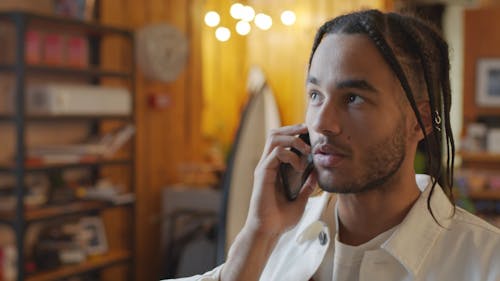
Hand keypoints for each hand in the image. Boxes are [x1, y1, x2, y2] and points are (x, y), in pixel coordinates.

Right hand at [221, 124, 316, 280]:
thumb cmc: (280, 219)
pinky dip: (290, 154)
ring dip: (292, 138)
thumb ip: (307, 186)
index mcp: (275, 168)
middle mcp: (268, 164)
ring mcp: (264, 168)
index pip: (281, 141)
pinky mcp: (263, 174)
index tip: (310, 135)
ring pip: (274, 138)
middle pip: (275, 134)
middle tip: (307, 131)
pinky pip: (276, 153)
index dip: (294, 133)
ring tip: (306, 149)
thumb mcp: (301, 200)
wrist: (268, 231)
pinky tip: (299, 165)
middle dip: (292, 128)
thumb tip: (316, 173)